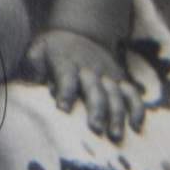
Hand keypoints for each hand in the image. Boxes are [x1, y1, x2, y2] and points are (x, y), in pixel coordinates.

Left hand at [20, 28, 143, 141]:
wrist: (79, 34)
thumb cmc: (53, 50)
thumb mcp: (38, 49)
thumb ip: (33, 63)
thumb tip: (33, 78)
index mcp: (66, 63)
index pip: (66, 77)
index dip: (65, 92)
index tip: (63, 109)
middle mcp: (89, 69)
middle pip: (94, 89)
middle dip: (96, 108)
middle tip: (96, 129)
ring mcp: (106, 74)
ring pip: (115, 94)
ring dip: (117, 114)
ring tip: (115, 135)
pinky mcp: (119, 80)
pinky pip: (131, 93)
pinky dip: (137, 108)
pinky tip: (136, 126)